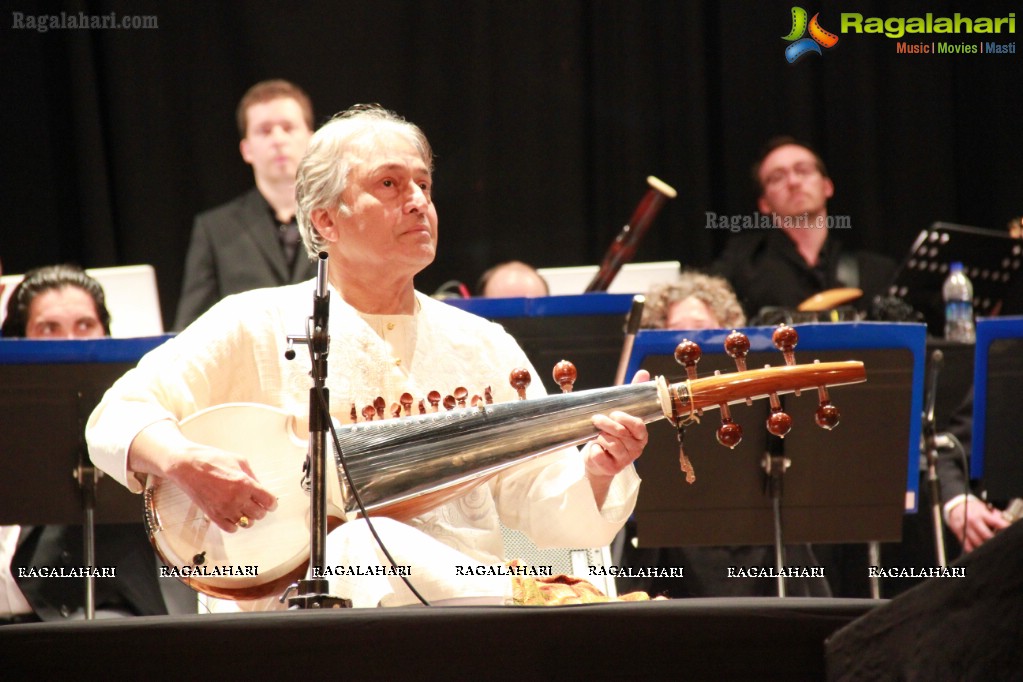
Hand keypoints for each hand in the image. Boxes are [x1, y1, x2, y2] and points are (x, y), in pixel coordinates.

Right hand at [130, 420, 277, 532]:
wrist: (187, 466)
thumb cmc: (212, 460)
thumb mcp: (239, 461)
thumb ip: (253, 476)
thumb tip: (261, 488)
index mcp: (245, 484)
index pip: (269, 502)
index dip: (271, 503)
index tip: (270, 502)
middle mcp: (236, 499)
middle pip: (259, 514)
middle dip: (261, 509)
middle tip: (256, 502)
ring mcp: (224, 509)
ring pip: (246, 523)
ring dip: (248, 517)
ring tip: (244, 508)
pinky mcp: (213, 515)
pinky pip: (231, 529)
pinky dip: (235, 524)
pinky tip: (233, 515)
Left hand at [584, 370, 649, 506]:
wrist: (597, 460)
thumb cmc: (610, 434)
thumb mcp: (620, 414)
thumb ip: (632, 394)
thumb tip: (643, 373)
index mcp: (641, 435)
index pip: (638, 425)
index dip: (625, 418)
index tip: (614, 413)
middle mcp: (636, 449)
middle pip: (622, 433)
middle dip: (607, 424)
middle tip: (596, 419)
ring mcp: (625, 460)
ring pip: (611, 443)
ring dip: (600, 436)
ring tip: (596, 434)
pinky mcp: (611, 469)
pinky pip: (600, 456)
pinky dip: (594, 450)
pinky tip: (595, 448)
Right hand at [947, 497, 1010, 551]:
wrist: (956, 507)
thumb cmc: (972, 508)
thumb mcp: (984, 508)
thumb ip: (995, 516)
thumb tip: (1004, 524)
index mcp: (981, 514)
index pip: (996, 522)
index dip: (1004, 528)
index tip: (1007, 532)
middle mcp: (973, 520)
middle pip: (987, 536)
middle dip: (993, 540)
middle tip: (997, 541)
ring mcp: (965, 528)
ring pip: (977, 542)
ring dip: (984, 546)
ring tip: (988, 545)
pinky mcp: (959, 533)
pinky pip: (967, 546)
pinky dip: (973, 549)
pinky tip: (977, 548)